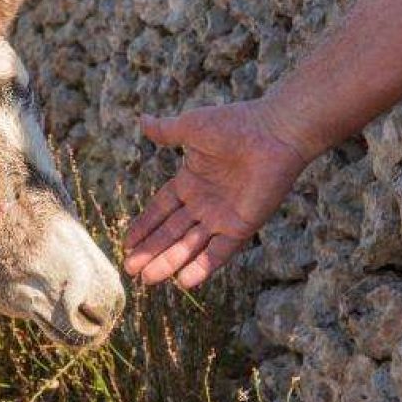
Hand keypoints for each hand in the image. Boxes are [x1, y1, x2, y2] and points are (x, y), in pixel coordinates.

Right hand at [124, 100, 307, 287]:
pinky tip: (184, 281)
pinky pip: (220, 252)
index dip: (144, 226)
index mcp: (191, 181)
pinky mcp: (242, 226)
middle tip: (131, 270)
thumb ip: (166, 132)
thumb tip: (142, 120)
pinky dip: (203, 267)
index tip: (127, 243)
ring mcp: (222, 217)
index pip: (161, 210)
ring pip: (190, 246)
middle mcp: (204, 203)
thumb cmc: (234, 125)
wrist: (274, 133)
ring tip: (148, 280)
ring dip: (169, 262)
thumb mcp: (192, 127)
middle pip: (171, 233)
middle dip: (150, 251)